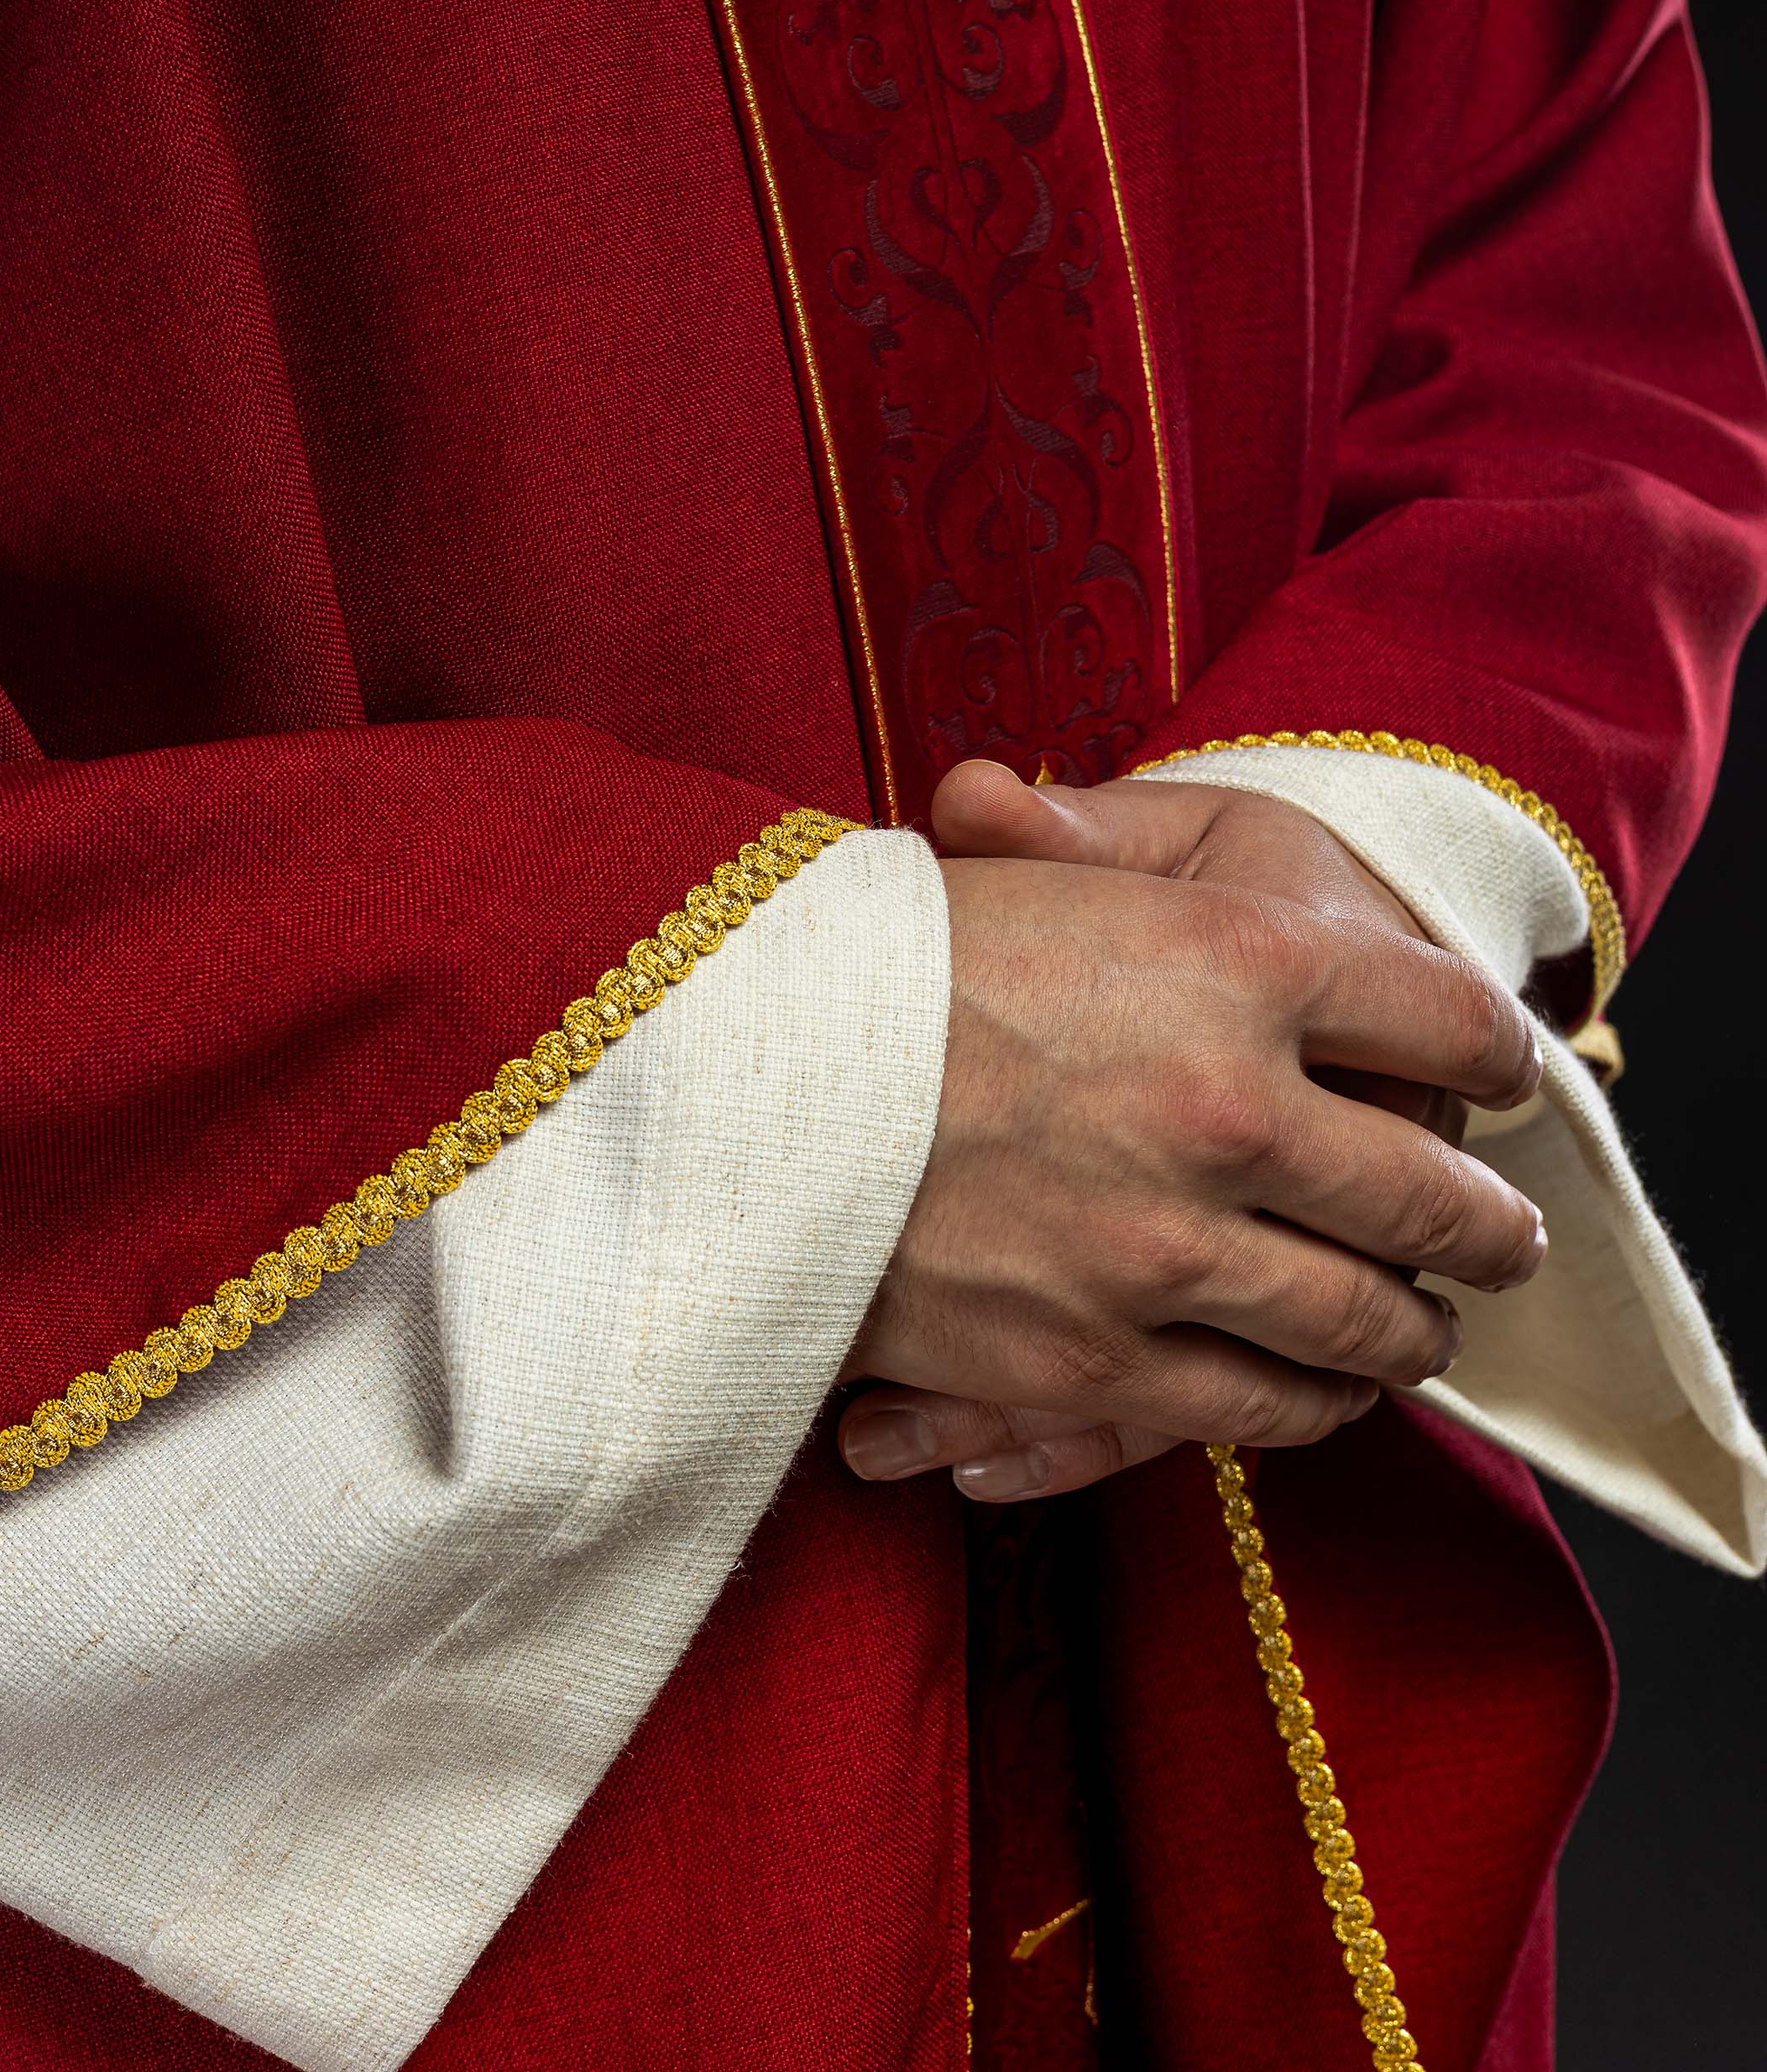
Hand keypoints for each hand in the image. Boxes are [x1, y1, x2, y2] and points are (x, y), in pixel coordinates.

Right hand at [841, 761, 1544, 1503]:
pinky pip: (1262, 1408)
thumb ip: (1105, 843)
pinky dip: (1317, 1406)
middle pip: (1435, 1197)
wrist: (723, 1091)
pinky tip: (1333, 1392)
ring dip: (1418, 1329)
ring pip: (1367, 1324)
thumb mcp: (1017, 867)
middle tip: (1504, 1235)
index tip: (1501, 1066)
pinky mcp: (1096, 1361)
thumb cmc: (873, 958)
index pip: (1447, 1016)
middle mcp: (1231, 1106)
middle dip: (1489, 1226)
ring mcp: (1171, 1249)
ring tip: (1432, 1322)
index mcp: (1236, 959)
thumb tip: (1133, 819)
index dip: (1493, 1045)